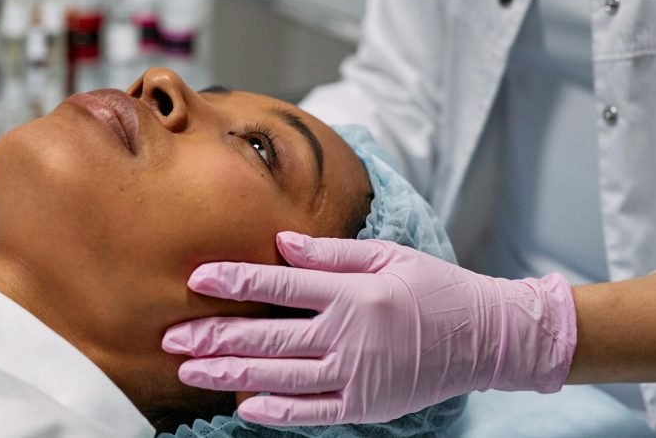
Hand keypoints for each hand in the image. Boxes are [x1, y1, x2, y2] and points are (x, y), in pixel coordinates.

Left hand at [162, 231, 576, 425]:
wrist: (485, 337)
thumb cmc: (434, 287)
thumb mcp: (388, 255)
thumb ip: (332, 253)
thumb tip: (281, 243)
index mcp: (353, 293)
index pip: (280, 285)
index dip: (235, 281)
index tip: (196, 277)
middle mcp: (349, 335)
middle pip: (267, 336)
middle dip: (213, 336)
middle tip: (169, 336)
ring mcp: (356, 375)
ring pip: (279, 376)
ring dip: (230, 373)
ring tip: (189, 369)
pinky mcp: (365, 405)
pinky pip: (312, 412)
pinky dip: (276, 411)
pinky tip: (243, 405)